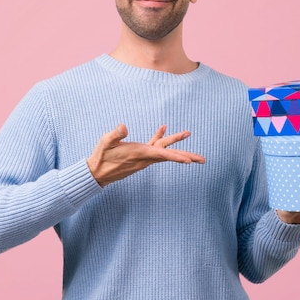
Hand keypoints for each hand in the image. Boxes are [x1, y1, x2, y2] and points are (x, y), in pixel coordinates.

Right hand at [87, 124, 205, 186]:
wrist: (97, 173)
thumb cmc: (100, 157)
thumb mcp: (105, 143)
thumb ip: (115, 135)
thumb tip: (123, 127)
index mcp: (139, 153)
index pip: (161, 154)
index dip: (175, 156)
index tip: (189, 161)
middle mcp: (145, 158)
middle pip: (169, 156)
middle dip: (186, 156)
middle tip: (203, 160)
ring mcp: (143, 157)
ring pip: (164, 151)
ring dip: (177, 145)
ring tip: (188, 133)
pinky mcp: (140, 155)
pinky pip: (155, 147)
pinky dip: (160, 138)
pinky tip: (164, 128)